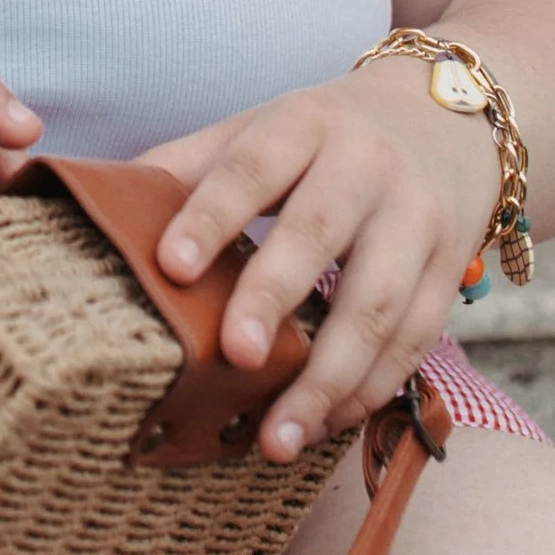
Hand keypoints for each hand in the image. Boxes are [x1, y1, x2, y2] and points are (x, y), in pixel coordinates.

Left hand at [134, 62, 499, 456]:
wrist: (451, 116)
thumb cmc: (329, 134)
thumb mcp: (265, 127)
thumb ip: (191, 166)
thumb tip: (102, 208)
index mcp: (304, 125)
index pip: (252, 167)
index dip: (211, 215)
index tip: (170, 266)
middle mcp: (366, 166)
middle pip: (319, 231)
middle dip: (275, 296)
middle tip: (235, 356)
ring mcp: (417, 218)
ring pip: (379, 303)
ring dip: (328, 377)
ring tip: (277, 438)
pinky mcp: (450, 267)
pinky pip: (416, 337)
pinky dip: (371, 389)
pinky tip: (326, 424)